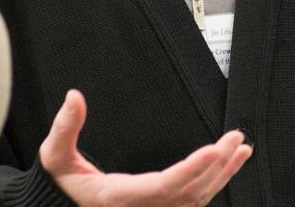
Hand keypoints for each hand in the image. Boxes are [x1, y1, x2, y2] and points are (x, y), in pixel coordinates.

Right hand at [39, 89, 251, 206]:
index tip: (215, 150)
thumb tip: (74, 98)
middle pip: (190, 191)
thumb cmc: (60, 188)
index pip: (165, 185)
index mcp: (120, 197)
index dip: (193, 169)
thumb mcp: (54, 157)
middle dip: (217, 165)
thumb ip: (64, 128)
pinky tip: (225, 167)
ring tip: (239, 151)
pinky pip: (191, 201)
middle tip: (236, 140)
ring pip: (196, 199)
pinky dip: (212, 184)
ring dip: (221, 175)